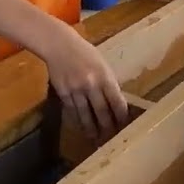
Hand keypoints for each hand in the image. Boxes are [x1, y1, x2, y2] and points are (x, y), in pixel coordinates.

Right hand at [43, 25, 127, 142]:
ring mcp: (75, 90)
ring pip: (85, 114)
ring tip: (95, 139)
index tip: (124, 125)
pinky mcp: (63, 92)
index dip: (121, 116)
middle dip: (107, 126)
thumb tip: (115, 102)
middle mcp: (91, 85)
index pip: (117, 101)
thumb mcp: (102, 64)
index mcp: (105, 76)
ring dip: (91, 128)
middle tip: (111, 137)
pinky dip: (77, 120)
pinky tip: (81, 127)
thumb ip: (108, 82)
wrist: (59, 45)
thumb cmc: (84, 52)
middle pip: (102, 111)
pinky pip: (72, 110)